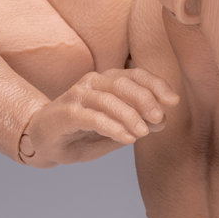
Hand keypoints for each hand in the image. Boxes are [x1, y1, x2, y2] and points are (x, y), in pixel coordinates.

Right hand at [19, 69, 178, 164]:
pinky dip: (111, 127)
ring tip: (143, 133)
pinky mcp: (66, 113)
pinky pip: (92, 117)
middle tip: (159, 118)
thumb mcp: (115, 129)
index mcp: (107, 82)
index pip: (135, 76)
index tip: (173, 101)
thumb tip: (163, 121)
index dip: (156, 84)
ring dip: (129, 115)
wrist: (45, 141)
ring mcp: (77, 96)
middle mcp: (92, 83)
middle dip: (145, 99)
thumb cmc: (82, 133)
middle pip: (123, 83)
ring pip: (108, 99)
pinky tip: (127, 139)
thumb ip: (137, 124)